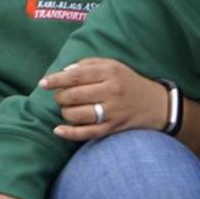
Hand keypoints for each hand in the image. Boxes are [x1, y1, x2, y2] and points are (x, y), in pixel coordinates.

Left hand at [40, 58, 170, 142]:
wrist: (156, 104)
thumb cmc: (128, 82)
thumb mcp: (113, 65)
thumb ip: (88, 65)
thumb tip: (64, 72)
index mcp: (110, 72)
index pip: (76, 75)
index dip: (56, 80)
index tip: (43, 83)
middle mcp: (111, 91)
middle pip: (74, 95)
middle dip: (60, 97)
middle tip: (60, 97)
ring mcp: (112, 112)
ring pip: (78, 114)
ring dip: (65, 112)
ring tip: (67, 109)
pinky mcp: (113, 128)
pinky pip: (87, 133)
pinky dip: (70, 133)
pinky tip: (58, 130)